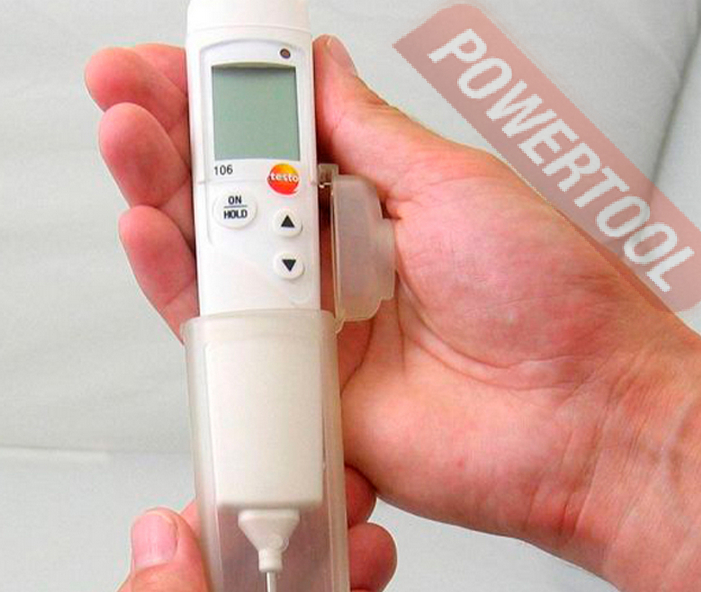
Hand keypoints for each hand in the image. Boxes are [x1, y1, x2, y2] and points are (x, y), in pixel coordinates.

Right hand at [84, 39, 700, 591]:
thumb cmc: (546, 302)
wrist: (575, 417)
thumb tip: (321, 71)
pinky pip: (220, 336)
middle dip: (171, 140)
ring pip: (210, 261)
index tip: (179, 64)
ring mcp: (308, 329)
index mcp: (373, 207)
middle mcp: (332, 267)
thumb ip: (369, 135)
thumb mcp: (454, 185)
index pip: (276, 142)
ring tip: (125, 139)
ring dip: (158, 197)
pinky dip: (177, 285)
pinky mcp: (293, 389)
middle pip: (229, 197)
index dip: (224, 101)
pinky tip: (150, 231)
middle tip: (126, 94)